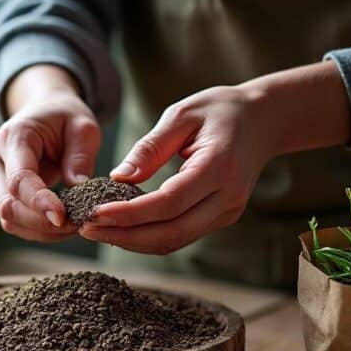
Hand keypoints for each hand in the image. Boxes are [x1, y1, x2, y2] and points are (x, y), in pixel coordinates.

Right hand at [0, 65, 100, 241]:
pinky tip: (61, 225)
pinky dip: (38, 230)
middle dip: (42, 223)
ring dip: (41, 231)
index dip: (39, 202)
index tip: (63, 217)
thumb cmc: (64, 117)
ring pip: (8, 219)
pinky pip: (14, 222)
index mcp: (13, 137)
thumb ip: (80, 158)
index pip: (19, 178)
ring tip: (72, 226)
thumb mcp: (82, 127)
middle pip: (8, 205)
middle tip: (77, 225)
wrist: (43, 111)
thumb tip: (79, 193)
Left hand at [82, 61, 350, 254]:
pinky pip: (181, 236)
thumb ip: (150, 147)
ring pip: (175, 241)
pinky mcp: (221, 218)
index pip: (169, 202)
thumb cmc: (220, 110)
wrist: (264, 120)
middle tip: (86, 228)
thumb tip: (118, 177)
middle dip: (125, 236)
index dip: (130, 213)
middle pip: (171, 232)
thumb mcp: (182, 114)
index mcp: (219, 167)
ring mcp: (227, 212)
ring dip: (133, 241)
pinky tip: (121, 227)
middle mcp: (227, 197)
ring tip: (97, 230)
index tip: (95, 212)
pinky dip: (148, 236)